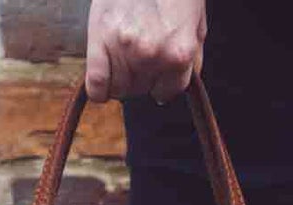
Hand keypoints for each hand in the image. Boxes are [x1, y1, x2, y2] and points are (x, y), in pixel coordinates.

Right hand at [85, 0, 206, 104]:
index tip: (156, 71)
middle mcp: (152, 55)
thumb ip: (191, 57)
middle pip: (140, 90)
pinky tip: (102, 84)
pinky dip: (99, 89)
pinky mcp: (100, 38)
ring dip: (120, 77)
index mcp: (179, 54)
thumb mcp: (196, 23)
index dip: (160, 82)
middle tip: (138, 50)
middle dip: (140, 76)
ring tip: (123, 53)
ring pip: (119, 88)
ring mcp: (124, 48)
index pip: (166, 93)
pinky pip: (97, 84)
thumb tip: (180, 82)